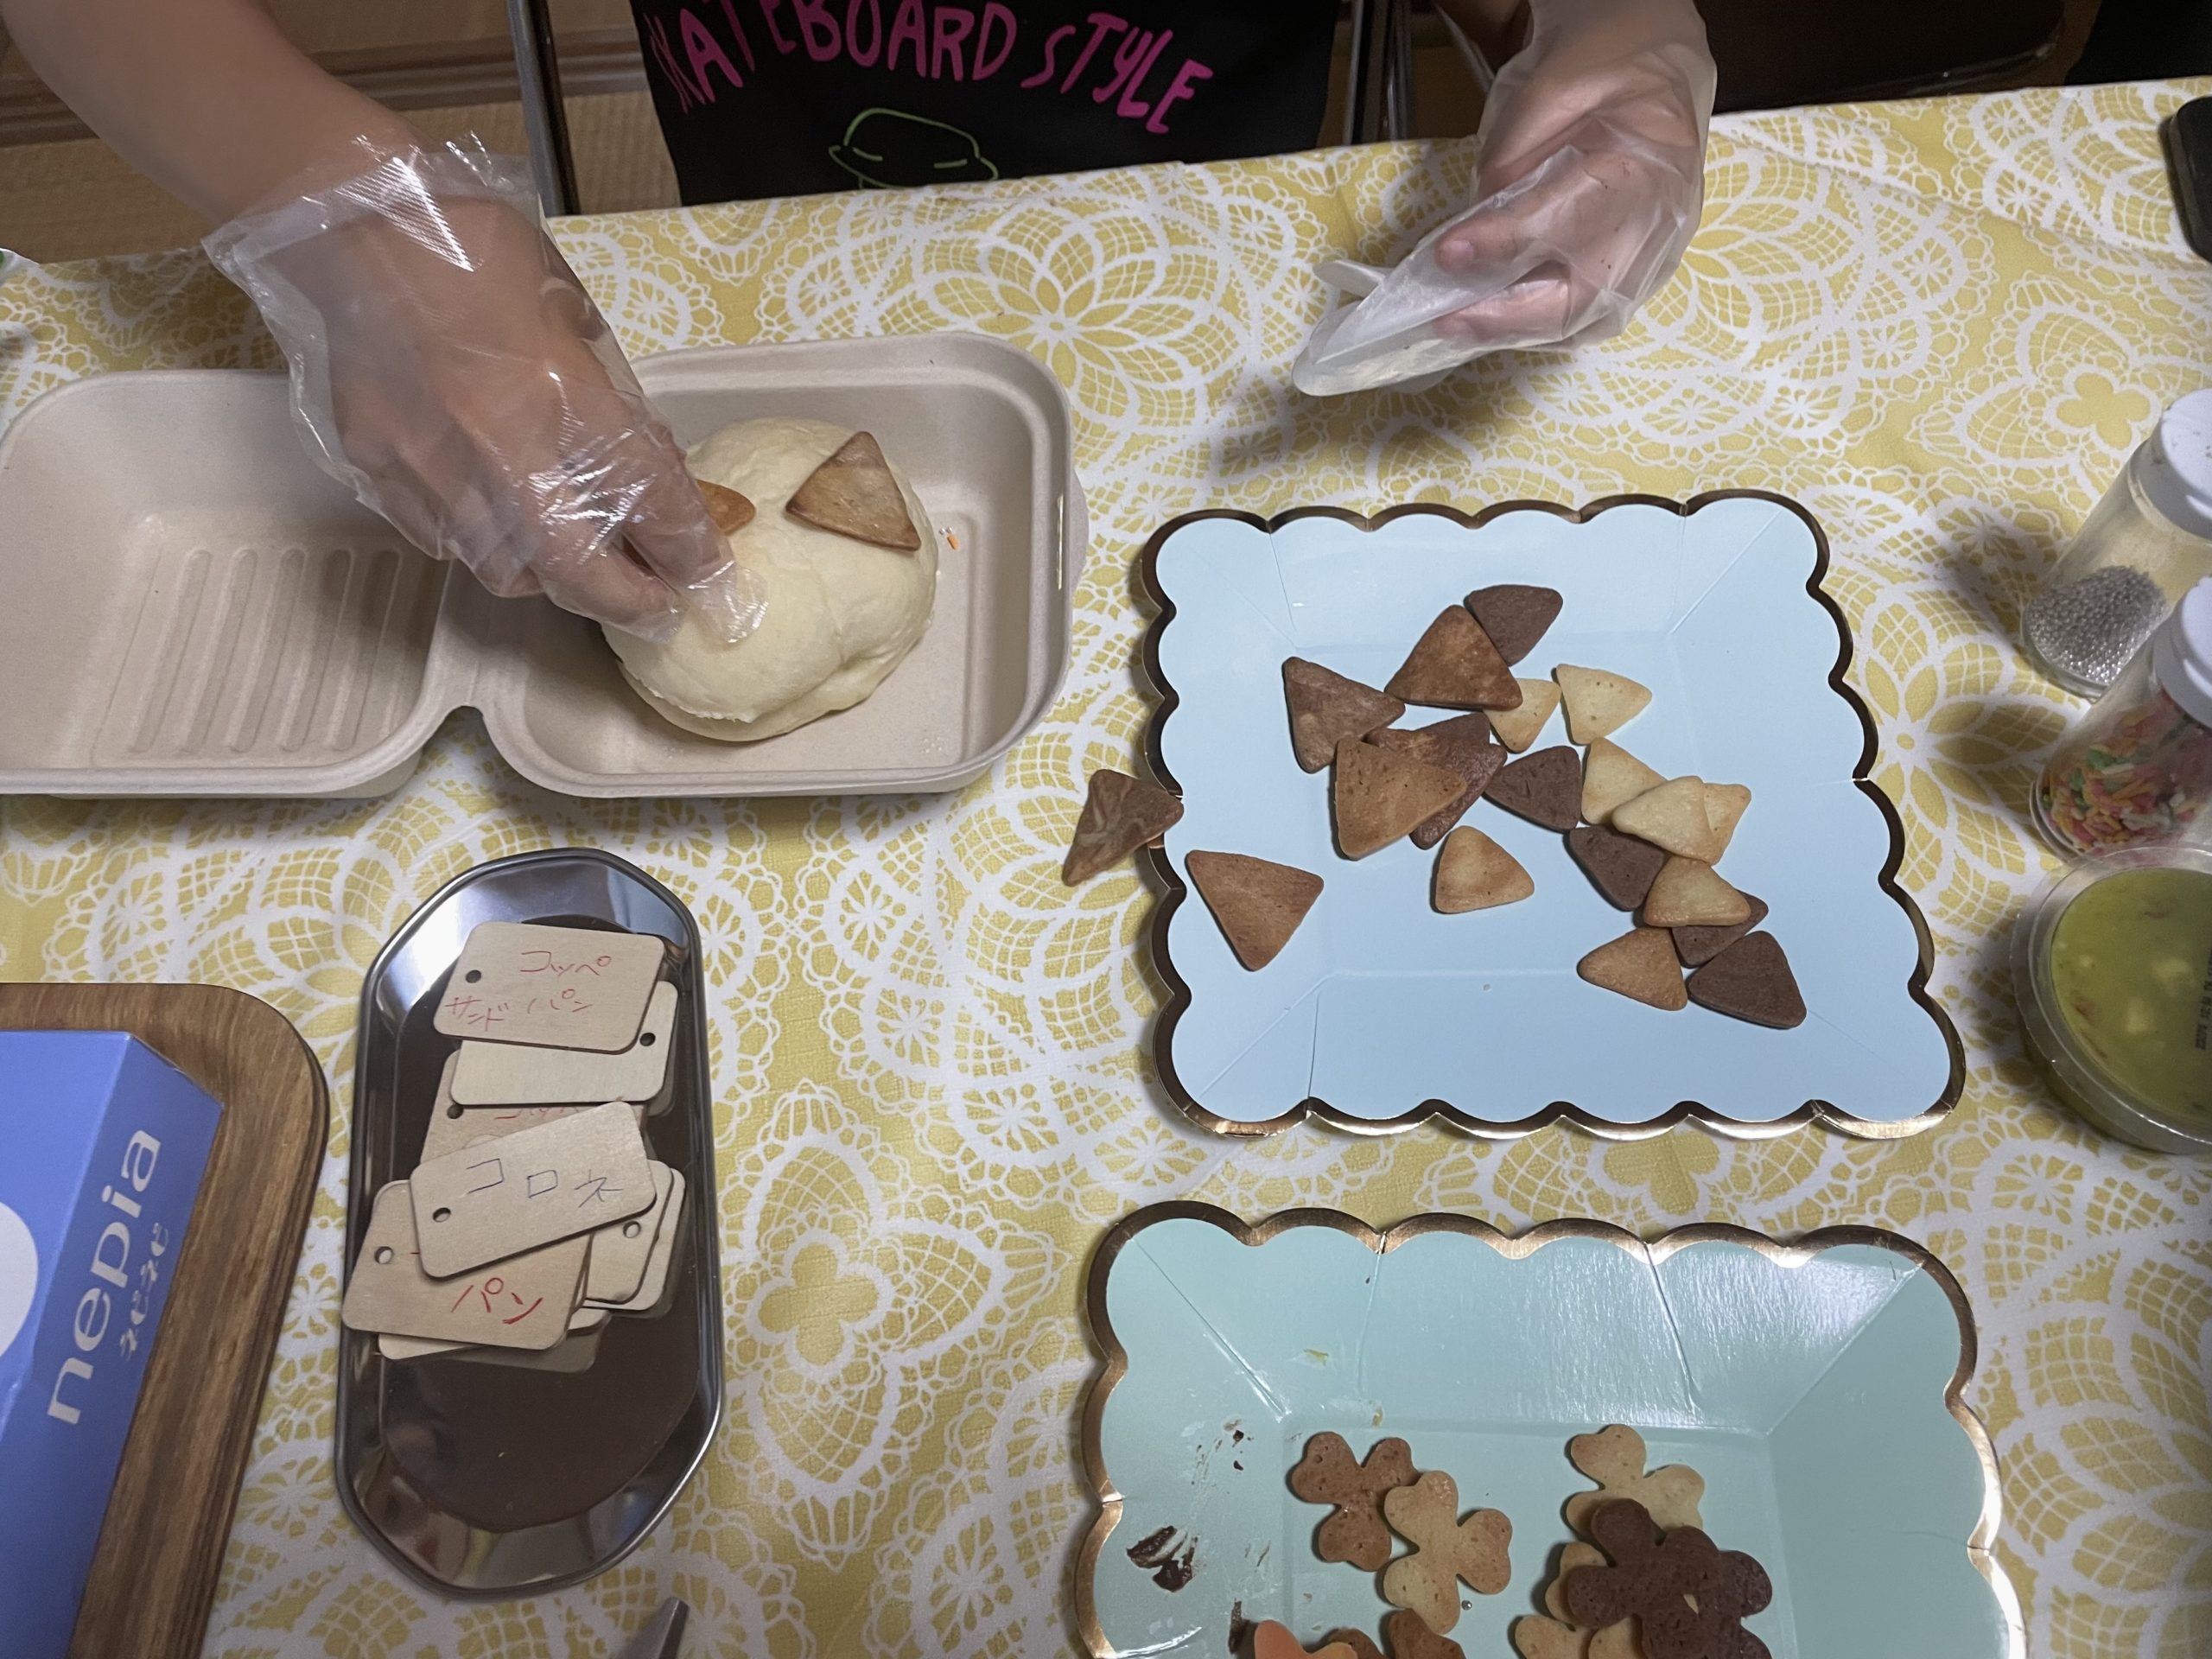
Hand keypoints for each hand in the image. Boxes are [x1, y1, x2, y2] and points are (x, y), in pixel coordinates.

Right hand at [206, 140, 759, 642]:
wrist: (350, 218)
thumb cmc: (474, 249)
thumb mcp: (569, 312)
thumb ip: (606, 397)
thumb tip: (644, 468)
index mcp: (558, 388)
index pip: (645, 494)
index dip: (686, 546)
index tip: (708, 573)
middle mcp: (495, 443)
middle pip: (573, 567)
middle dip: (625, 600)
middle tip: (656, 605)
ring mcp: (427, 466)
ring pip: (503, 568)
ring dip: (553, 577)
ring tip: (576, 561)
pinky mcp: (376, 470)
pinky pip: (440, 539)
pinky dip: (481, 543)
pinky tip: (495, 519)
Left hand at [1433, 0, 1713, 350]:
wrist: (1662, 72)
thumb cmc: (1608, 69)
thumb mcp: (1556, 81)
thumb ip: (1516, 152)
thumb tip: (1476, 224)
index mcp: (1650, 160)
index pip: (1572, 216)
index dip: (1507, 240)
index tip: (1449, 253)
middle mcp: (1663, 222)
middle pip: (1587, 294)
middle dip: (1510, 315)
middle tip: (1447, 318)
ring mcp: (1659, 256)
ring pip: (1589, 319)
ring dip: (1520, 329)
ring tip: (1462, 324)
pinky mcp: (1645, 276)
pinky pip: (1591, 319)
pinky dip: (1540, 326)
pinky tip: (1497, 319)